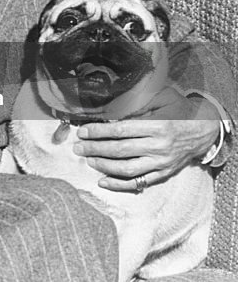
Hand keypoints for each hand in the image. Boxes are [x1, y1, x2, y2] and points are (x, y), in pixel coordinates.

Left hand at [74, 87, 218, 191]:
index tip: (82, 131)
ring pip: (127, 169)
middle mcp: (159, 146)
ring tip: (88, 159)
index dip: (99, 132)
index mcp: (158, 126)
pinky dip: (120, 184)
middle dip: (95, 149)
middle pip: (121, 150)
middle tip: (78, 147)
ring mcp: (161, 163)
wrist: (203, 131)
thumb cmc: (179, 110)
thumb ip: (139, 101)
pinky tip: (103, 181)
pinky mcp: (163, 173)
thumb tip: (110, 103)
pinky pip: (139, 182)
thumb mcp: (163, 98)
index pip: (122, 130)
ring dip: (104, 166)